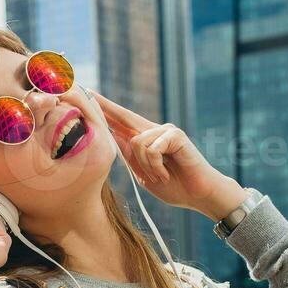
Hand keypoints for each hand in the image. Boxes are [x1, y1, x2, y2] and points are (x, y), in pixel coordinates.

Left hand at [89, 90, 247, 219]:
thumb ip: (130, 156)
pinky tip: (166, 174)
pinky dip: (156, 166)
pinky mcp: (176, 135)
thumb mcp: (144, 173)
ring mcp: (166, 131)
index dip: (105, 110)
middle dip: (106, 107)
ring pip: (137, 143)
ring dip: (145, 167)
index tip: (88, 96)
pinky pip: (152, 149)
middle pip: (125, 116)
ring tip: (159, 177)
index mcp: (145, 140)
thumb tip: (111, 136)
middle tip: (87, 93)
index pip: (121, 122)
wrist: (199, 195)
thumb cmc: (174, 187)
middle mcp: (154, 131)